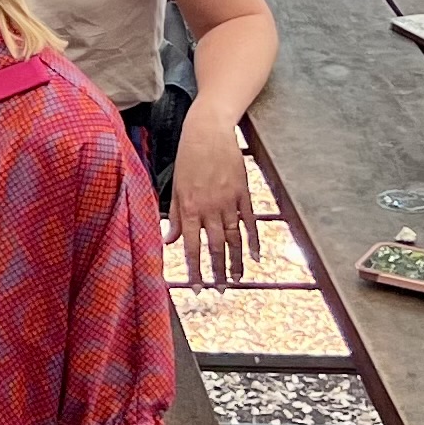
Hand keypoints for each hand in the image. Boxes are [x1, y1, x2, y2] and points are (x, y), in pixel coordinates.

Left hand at [168, 123, 257, 287]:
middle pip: (215, 246)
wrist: (208, 134)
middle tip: (219, 290)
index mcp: (189, 208)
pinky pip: (250, 221)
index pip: (190, 246)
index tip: (197, 287)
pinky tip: (254, 255)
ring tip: (237, 279)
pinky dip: (253, 239)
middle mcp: (209, 208)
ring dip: (236, 260)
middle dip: (217, 271)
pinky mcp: (244, 193)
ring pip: (234, 237)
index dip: (194, 268)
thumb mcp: (175, 187)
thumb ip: (174, 215)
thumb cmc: (187, 159)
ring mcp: (229, 201)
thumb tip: (168, 240)